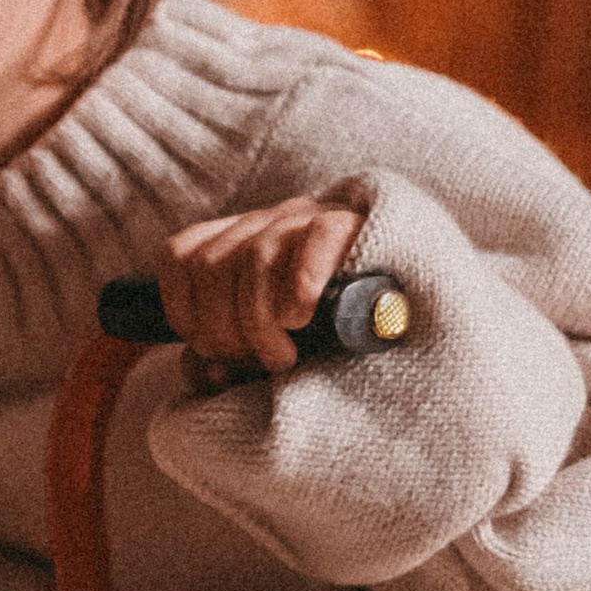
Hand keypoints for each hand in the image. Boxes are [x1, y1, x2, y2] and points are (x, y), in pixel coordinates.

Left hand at [160, 198, 369, 388]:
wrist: (409, 316)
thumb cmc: (329, 343)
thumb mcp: (265, 351)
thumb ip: (226, 362)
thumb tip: (207, 373)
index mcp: (241, 241)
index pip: (181, 255)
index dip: (184, 310)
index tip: (211, 352)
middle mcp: (269, 222)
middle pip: (211, 265)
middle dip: (222, 331)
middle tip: (257, 364)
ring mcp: (309, 218)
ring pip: (255, 258)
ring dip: (258, 323)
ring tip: (283, 358)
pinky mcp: (353, 223)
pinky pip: (314, 241)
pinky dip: (298, 288)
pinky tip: (302, 318)